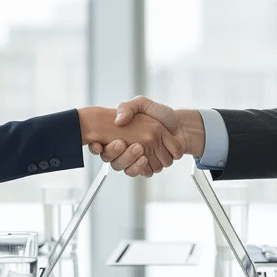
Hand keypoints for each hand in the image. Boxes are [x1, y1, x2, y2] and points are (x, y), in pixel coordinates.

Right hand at [86, 96, 205, 173]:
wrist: (181, 126)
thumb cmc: (160, 114)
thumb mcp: (142, 103)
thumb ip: (127, 108)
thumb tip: (117, 121)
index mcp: (117, 135)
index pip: (99, 146)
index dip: (95, 147)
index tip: (98, 145)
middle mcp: (123, 149)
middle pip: (112, 160)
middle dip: (119, 153)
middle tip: (129, 144)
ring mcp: (135, 160)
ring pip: (125, 168)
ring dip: (131, 161)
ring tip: (141, 150)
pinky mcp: (148, 166)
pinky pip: (140, 173)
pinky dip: (143, 168)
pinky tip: (145, 159)